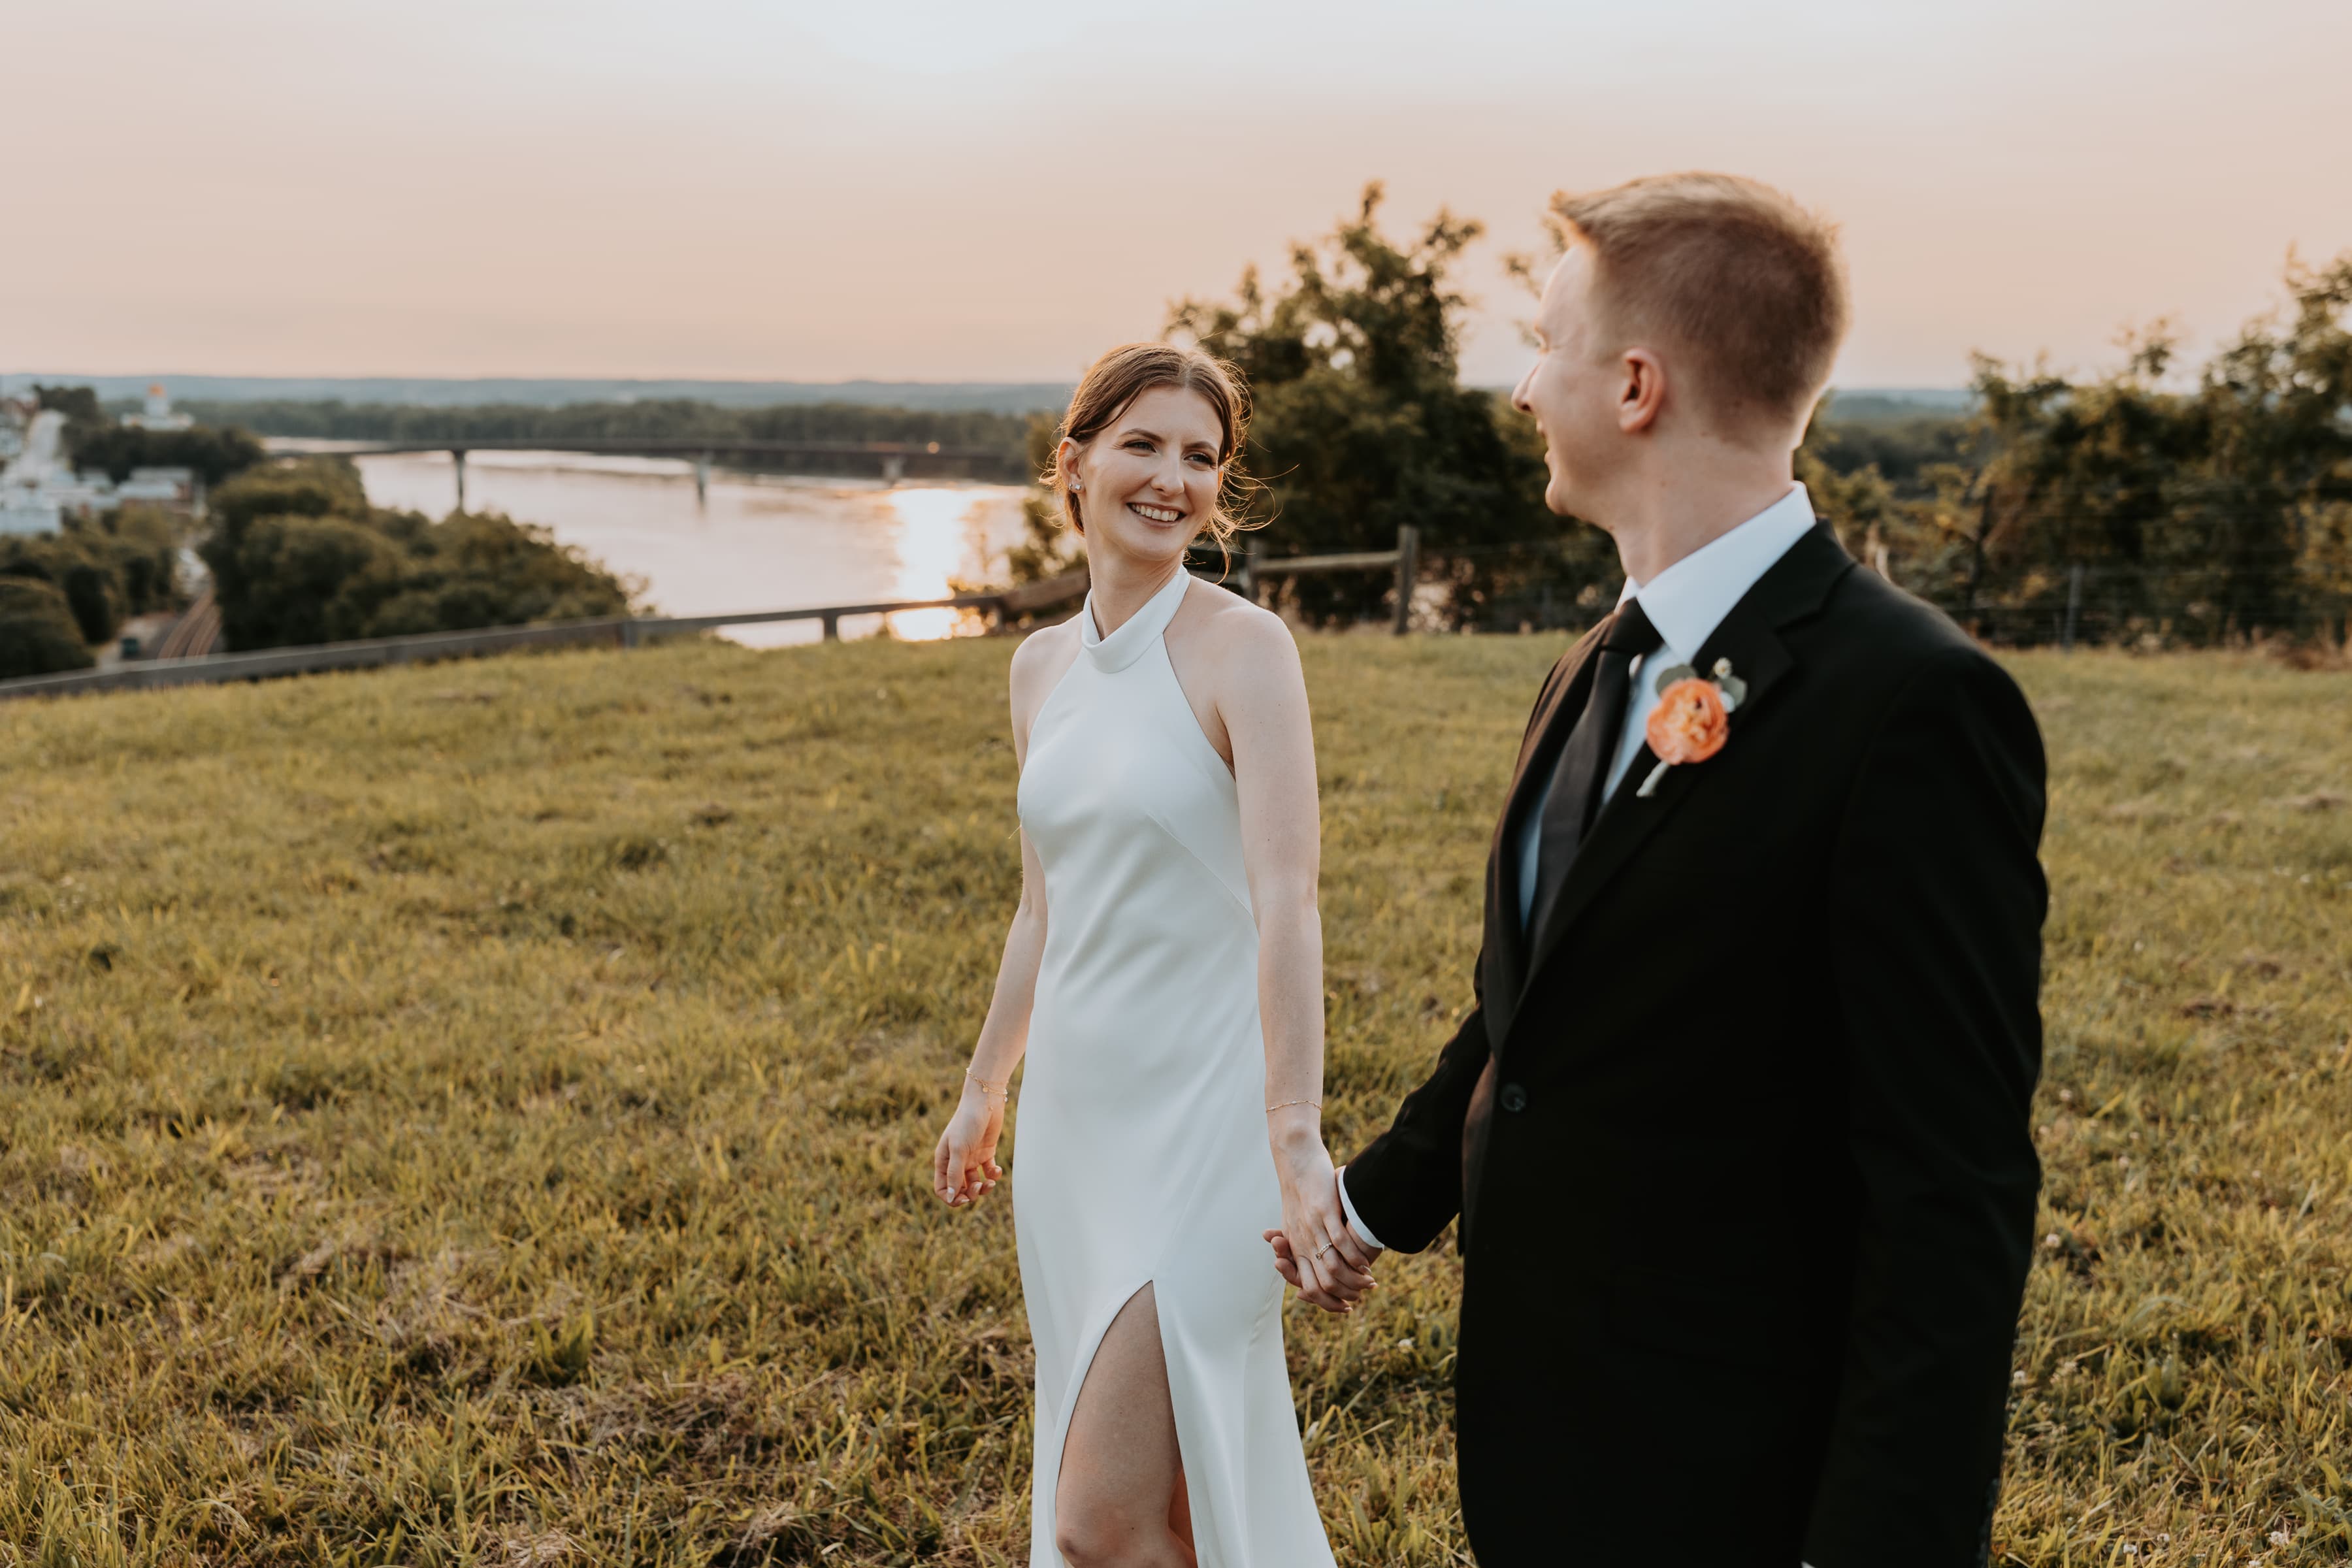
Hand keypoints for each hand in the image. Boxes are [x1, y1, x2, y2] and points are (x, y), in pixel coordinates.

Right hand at [932, 1079, 1004, 1206]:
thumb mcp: (958, 1149)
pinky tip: (997, 1170)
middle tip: (978, 1186)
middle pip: (959, 1189)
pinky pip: (988, 1172)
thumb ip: (954, 1174)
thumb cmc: (967, 1123)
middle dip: (969, 1193)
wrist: (985, 1102)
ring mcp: (971, 1158)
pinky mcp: (985, 1153)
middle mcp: (956, 1161)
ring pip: (975, 1183)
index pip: (943, 1188)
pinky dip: (993, 1175)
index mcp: (943, 1161)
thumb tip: (951, 1197)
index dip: (951, 1198)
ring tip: (990, 1182)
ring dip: (983, 1187)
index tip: (964, 1199)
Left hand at [1265, 1124, 1378, 1312]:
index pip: (1309, 1287)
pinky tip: (1365, 1263)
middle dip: (1342, 1297)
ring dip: (1353, 1281)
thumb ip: (1302, 1242)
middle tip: (1359, 1297)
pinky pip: (1340, 1243)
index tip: (1344, 1306)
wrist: (1296, 1162)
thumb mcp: (1295, 1222)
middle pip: (1321, 1285)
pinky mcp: (1324, 1213)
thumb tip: (1317, 1260)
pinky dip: (1355, 1258)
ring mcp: (1313, 1229)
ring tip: (1368, 1282)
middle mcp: (1301, 1243)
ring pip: (1333, 1268)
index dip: (1327, 1302)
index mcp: (1295, 1247)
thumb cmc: (1299, 1192)